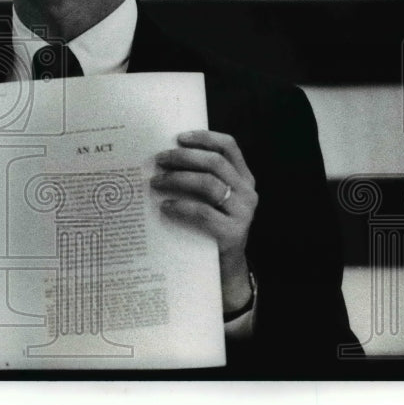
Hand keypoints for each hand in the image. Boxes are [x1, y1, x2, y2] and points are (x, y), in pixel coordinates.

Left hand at [151, 130, 257, 313]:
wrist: (225, 267)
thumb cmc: (211, 226)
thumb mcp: (212, 199)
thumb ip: (201, 178)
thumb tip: (164, 158)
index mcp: (244, 178)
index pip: (229, 147)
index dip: (204, 138)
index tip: (179, 137)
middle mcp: (248, 192)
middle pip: (215, 162)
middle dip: (184, 157)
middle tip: (159, 160)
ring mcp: (243, 213)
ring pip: (208, 184)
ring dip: (178, 179)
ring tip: (156, 182)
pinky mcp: (233, 233)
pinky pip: (203, 212)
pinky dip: (181, 206)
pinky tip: (165, 206)